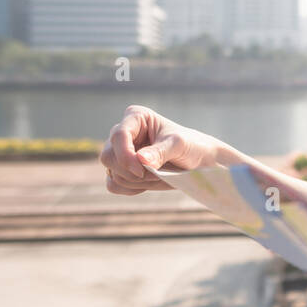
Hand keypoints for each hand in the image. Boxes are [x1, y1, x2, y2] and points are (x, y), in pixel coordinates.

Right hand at [99, 105, 231, 194]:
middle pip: (108, 156)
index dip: (126, 155)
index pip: (119, 135)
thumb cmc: (190, 145)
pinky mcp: (121, 169)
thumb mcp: (179, 145)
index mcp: (136, 117)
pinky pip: (113, 185)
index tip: (142, 171)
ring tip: (157, 177)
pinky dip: (129, 189)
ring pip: (111, 172)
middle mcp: (124, 132)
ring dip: (134, 181)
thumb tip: (140, 159)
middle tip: (156, 175)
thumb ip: (160, 152)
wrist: (198, 160)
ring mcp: (119, 151)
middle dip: (131, 171)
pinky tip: (148, 184)